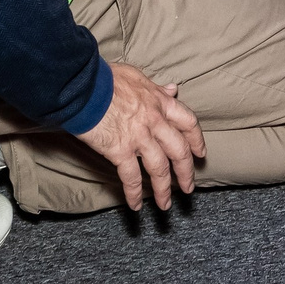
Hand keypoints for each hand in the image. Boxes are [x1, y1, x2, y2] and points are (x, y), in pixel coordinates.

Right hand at [76, 62, 204, 209]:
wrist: (84, 86)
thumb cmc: (105, 78)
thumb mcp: (137, 77)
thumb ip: (156, 88)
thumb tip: (172, 90)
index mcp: (160, 102)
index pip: (188, 123)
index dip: (196, 140)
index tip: (200, 153)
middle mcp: (155, 121)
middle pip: (179, 151)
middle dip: (186, 172)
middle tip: (188, 188)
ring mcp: (139, 137)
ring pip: (159, 168)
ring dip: (163, 190)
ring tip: (165, 205)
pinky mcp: (120, 150)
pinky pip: (131, 177)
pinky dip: (134, 194)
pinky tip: (135, 206)